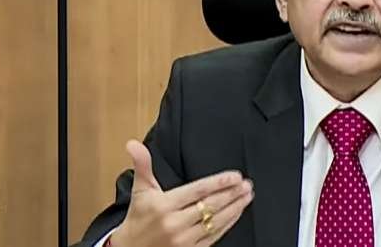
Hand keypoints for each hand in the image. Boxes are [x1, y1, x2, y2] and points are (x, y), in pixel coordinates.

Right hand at [109, 140, 253, 246]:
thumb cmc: (138, 217)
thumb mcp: (140, 190)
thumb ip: (142, 165)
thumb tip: (133, 144)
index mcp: (164, 205)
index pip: (197, 191)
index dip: (219, 182)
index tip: (235, 176)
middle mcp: (175, 223)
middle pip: (210, 205)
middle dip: (232, 193)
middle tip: (247, 184)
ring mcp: (184, 239)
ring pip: (216, 221)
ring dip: (235, 207)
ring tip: (247, 195)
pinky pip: (214, 236)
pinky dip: (228, 223)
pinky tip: (237, 212)